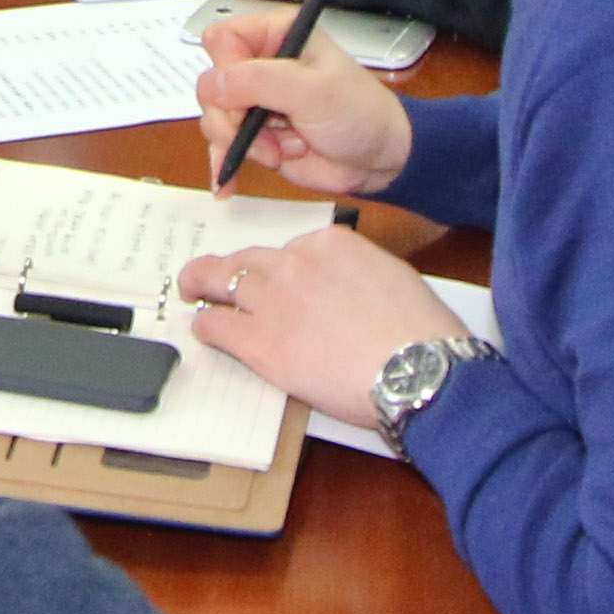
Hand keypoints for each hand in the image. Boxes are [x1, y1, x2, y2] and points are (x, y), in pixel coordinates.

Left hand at [178, 229, 453, 432]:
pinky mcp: (260, 342)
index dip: (280, 268)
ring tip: (193, 294)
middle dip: (230, 269)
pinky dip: (207, 327)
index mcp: (330, 243)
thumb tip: (347, 287)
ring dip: (203, 288)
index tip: (278, 281)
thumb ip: (358, 273)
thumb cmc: (421, 334)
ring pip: (221, 283)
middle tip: (210, 277)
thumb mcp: (394, 279)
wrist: (418, 370)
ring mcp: (273, 300)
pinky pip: (217, 326)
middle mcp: (295, 263)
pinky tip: (204, 331)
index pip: (290, 249)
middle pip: (248, 259)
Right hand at [189, 4, 410, 193]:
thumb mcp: (314, 91)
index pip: (223, 39)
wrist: (380, 159)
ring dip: (245, 142)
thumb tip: (213, 83)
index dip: (227, 70)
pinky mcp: (256, 133)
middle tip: (264, 134)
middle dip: (234, 117)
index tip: (246, 97)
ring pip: (216, 117)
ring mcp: (257, 101)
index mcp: (277, 35)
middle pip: (213, 82)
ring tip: (281, 151)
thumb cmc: (362, 114)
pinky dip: (226, 161)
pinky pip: (224, 144)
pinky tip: (227, 179)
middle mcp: (262, 64)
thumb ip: (260, 81)